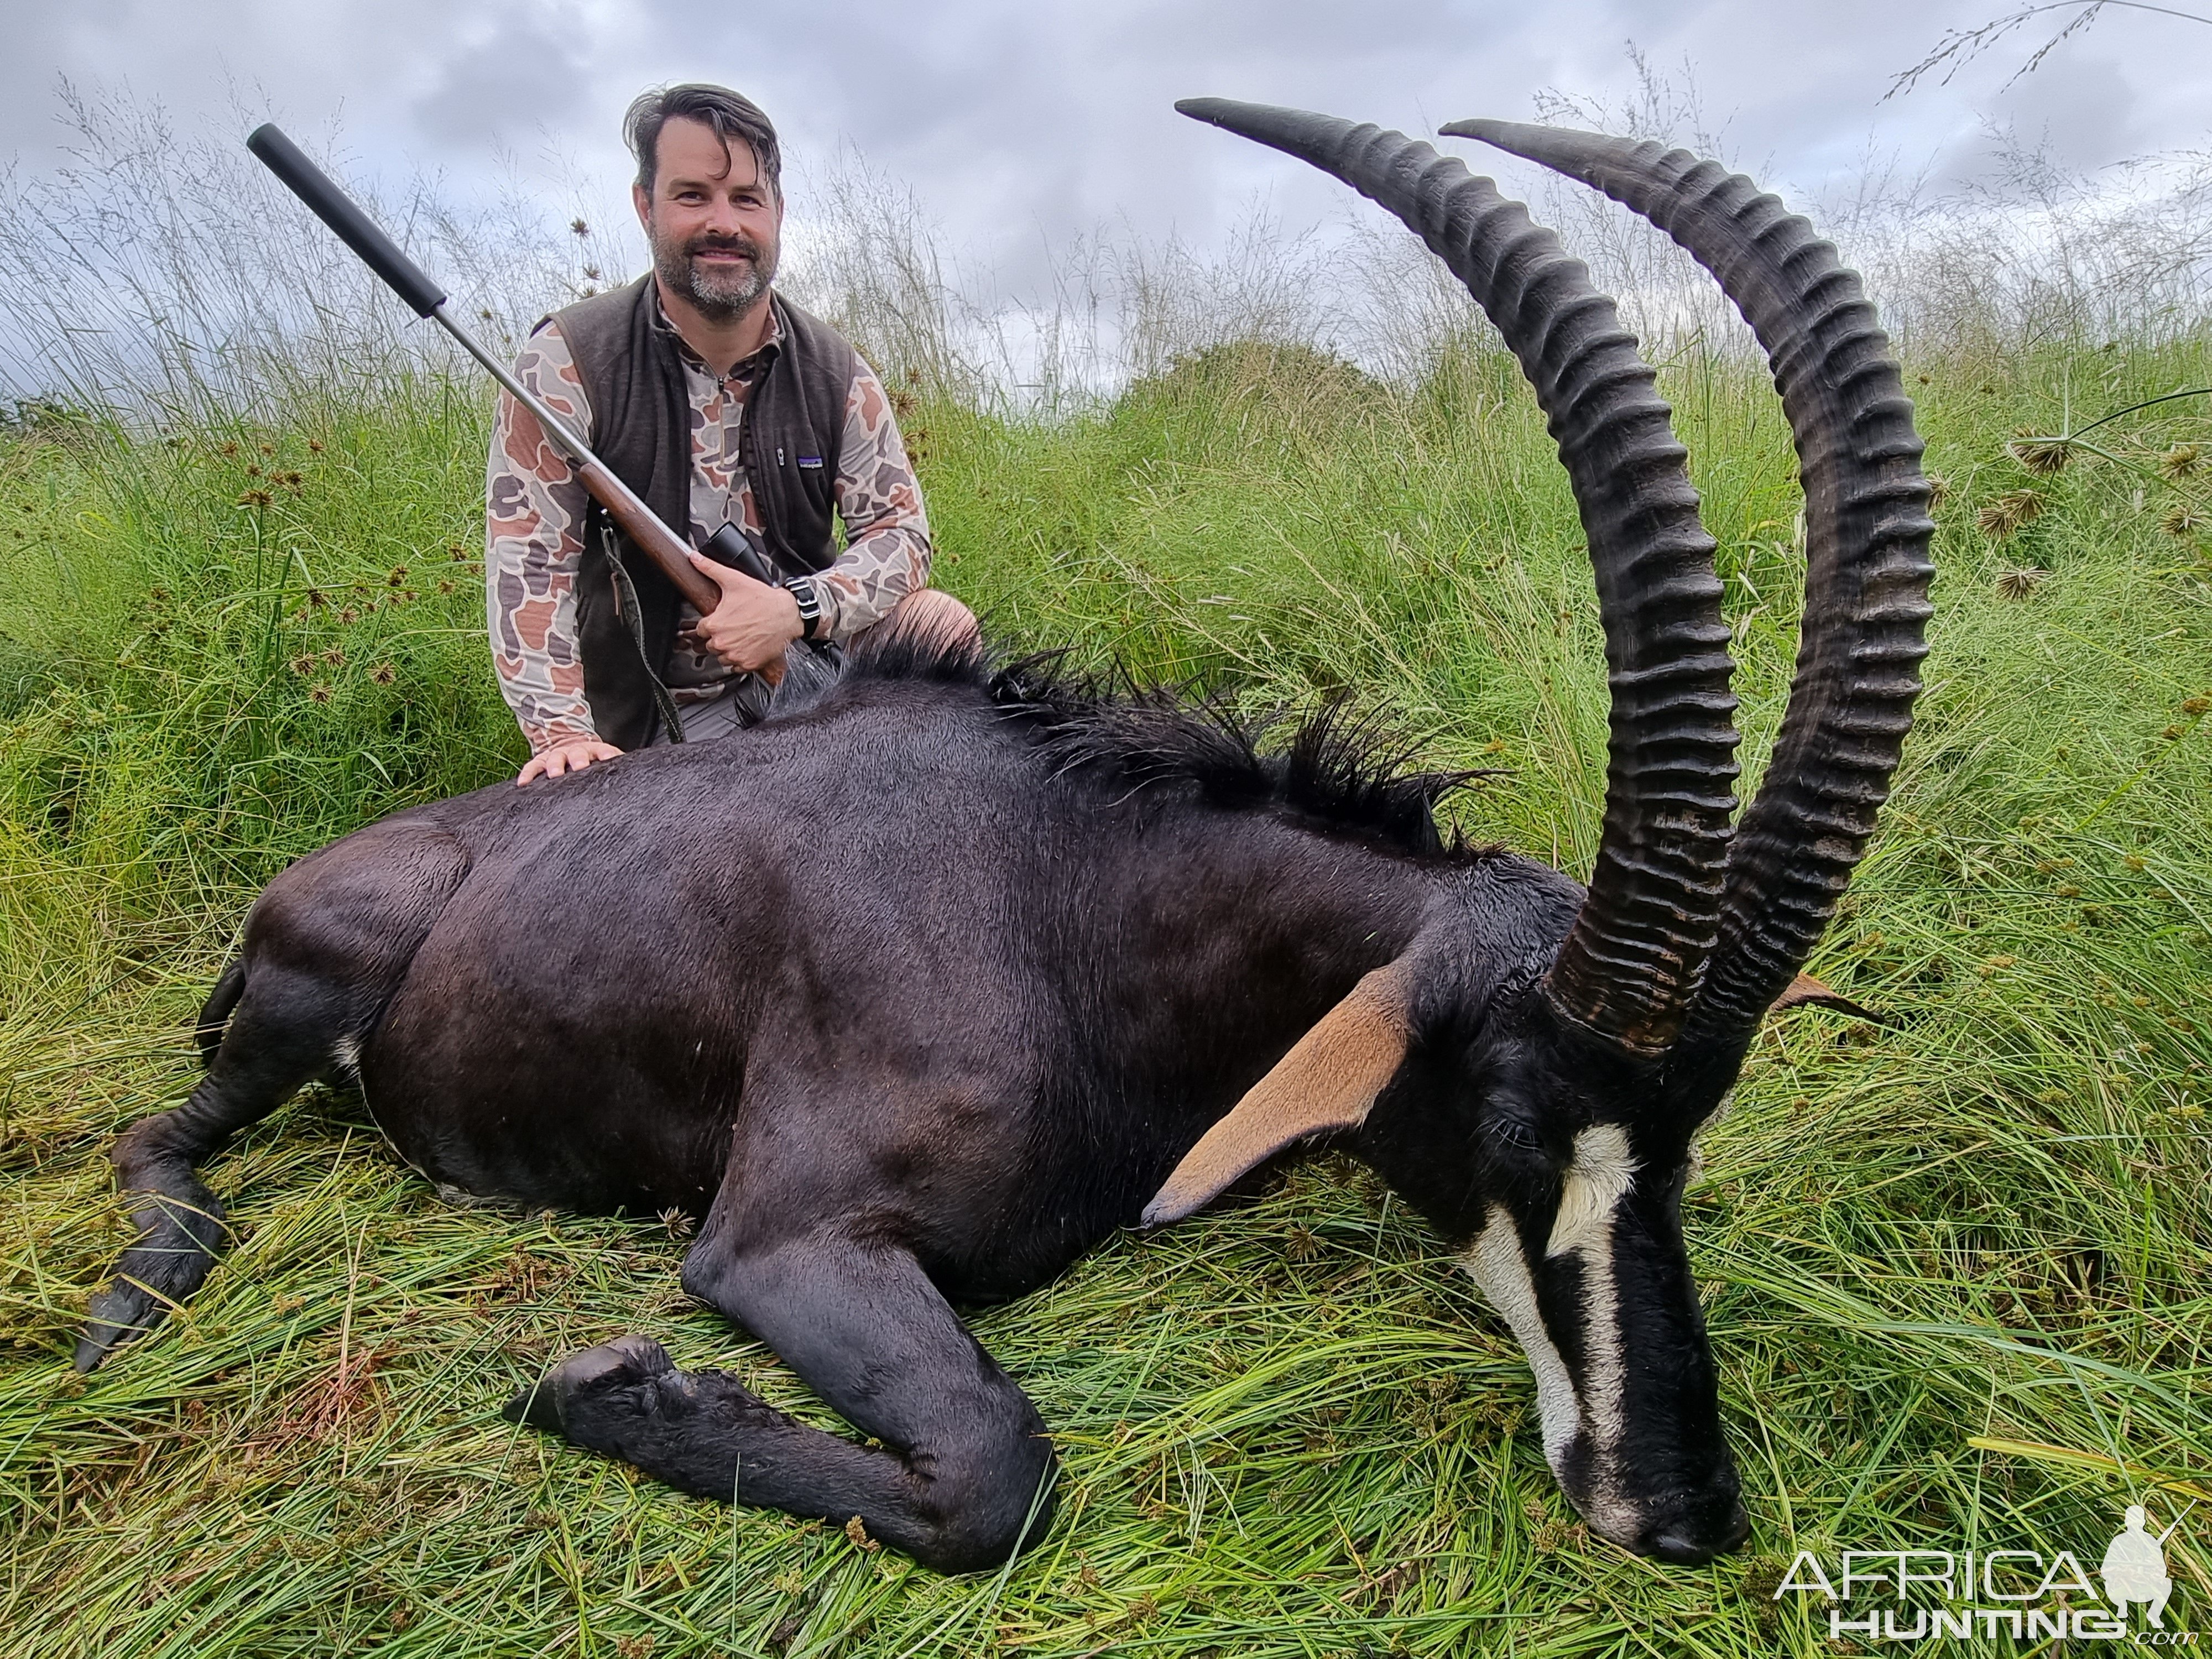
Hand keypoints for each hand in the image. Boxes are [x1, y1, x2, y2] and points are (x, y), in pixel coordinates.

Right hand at [517, 738, 622, 785]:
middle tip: (580, 767)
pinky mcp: (540, 761)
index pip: (602, 750)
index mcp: (593, 750)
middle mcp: (574, 751)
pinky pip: (532, 767)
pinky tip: (523, 784)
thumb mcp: (604, 759)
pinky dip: (528, 774)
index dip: (606, 754)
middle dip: (578, 759)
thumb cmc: (591, 760)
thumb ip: (616, 764)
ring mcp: (556, 755)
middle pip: (577, 753)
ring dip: (555, 766)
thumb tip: (637, 780)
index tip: (608, 759)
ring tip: (555, 775)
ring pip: (554, 759)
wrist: (567, 743)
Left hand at [682, 551, 798, 680]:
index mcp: (714, 625)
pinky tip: (747, 646)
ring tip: (740, 636)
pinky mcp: (748, 664)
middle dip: (718, 637)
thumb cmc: (763, 599)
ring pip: (721, 657)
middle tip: (733, 627)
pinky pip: (735, 667)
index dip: (710, 624)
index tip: (720, 620)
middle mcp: (722, 643)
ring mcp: (735, 656)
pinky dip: (740, 659)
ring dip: (728, 649)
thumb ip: (710, 569)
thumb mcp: (734, 580)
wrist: (788, 614)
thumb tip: (693, 558)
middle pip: (709, 645)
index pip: (700, 630)